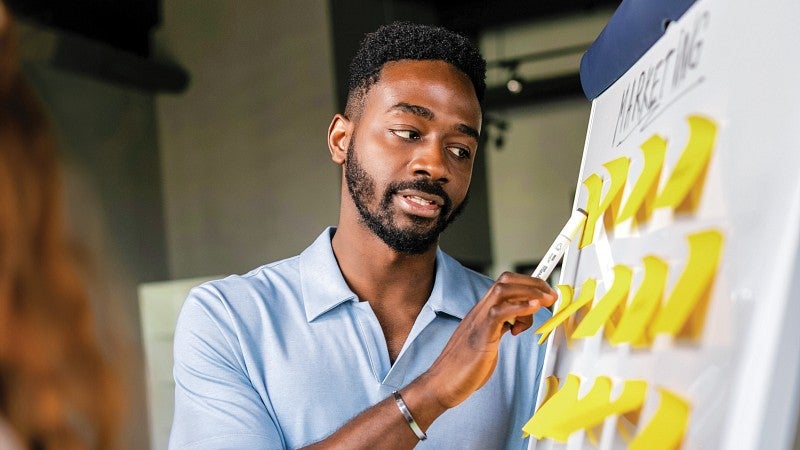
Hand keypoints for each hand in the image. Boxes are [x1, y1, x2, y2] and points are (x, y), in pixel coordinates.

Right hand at [420, 272, 556, 408]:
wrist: (441, 384)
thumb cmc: (463, 367)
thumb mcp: (488, 341)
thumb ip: (501, 328)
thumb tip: (517, 322)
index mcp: (483, 313)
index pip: (506, 285)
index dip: (528, 284)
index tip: (545, 292)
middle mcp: (480, 312)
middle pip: (506, 281)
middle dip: (533, 283)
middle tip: (551, 295)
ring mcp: (479, 321)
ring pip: (503, 290)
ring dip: (529, 292)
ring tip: (545, 302)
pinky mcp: (480, 335)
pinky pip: (498, 313)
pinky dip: (518, 307)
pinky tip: (532, 309)